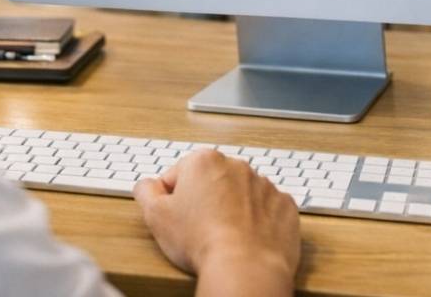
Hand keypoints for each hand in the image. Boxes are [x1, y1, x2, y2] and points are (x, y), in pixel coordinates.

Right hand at [134, 149, 300, 295]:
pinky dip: (260, 221)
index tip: (178, 217)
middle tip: (200, 229)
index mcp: (203, 161)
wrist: (244, 268)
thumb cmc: (201, 242)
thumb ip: (146, 192)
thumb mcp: (156, 217)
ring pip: (242, 194)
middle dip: (206, 200)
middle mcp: (236, 165)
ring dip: (234, 209)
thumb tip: (147, 185)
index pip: (180, 174)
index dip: (174, 199)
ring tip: (226, 238)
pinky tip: (249, 239)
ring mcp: (263, 184)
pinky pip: (268, 209)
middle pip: (213, 181)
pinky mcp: (284, 205)